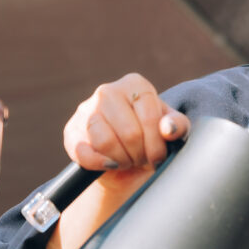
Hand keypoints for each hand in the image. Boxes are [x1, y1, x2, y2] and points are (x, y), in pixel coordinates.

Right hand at [63, 73, 190, 170]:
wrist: (126, 158)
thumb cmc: (151, 138)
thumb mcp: (170, 130)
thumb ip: (177, 126)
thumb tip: (168, 129)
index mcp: (136, 84)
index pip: (150, 119)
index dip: (157, 145)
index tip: (158, 156)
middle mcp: (108, 91)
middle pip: (130, 133)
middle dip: (140, 155)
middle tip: (142, 158)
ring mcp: (86, 109)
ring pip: (105, 142)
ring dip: (121, 160)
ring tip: (128, 160)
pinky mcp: (71, 130)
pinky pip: (84, 153)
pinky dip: (100, 164)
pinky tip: (110, 164)